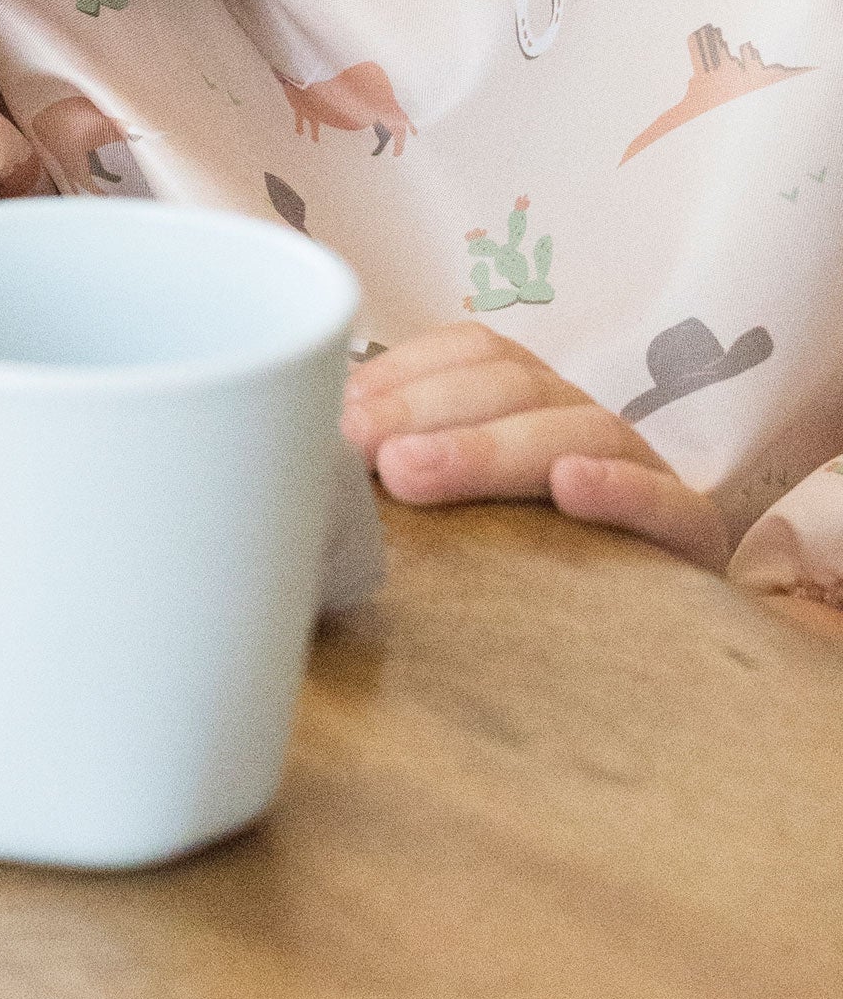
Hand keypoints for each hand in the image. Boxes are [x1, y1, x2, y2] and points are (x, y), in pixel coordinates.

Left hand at [342, 322, 731, 569]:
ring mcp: (640, 469)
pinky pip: (669, 503)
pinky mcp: (689, 534)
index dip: (405, 372)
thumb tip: (308, 457)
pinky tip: (570, 490)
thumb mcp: (448, 511)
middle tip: (361, 448)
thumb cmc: (514, 561)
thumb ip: (396, 470)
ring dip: (489, 447)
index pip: (472, 352)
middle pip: (512, 385)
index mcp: (524, 399)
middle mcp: (579, 419)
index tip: (339, 412)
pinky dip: (620, 489)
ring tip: (413, 473)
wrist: (638, 647)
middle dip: (426, 410)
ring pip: (578, 430)